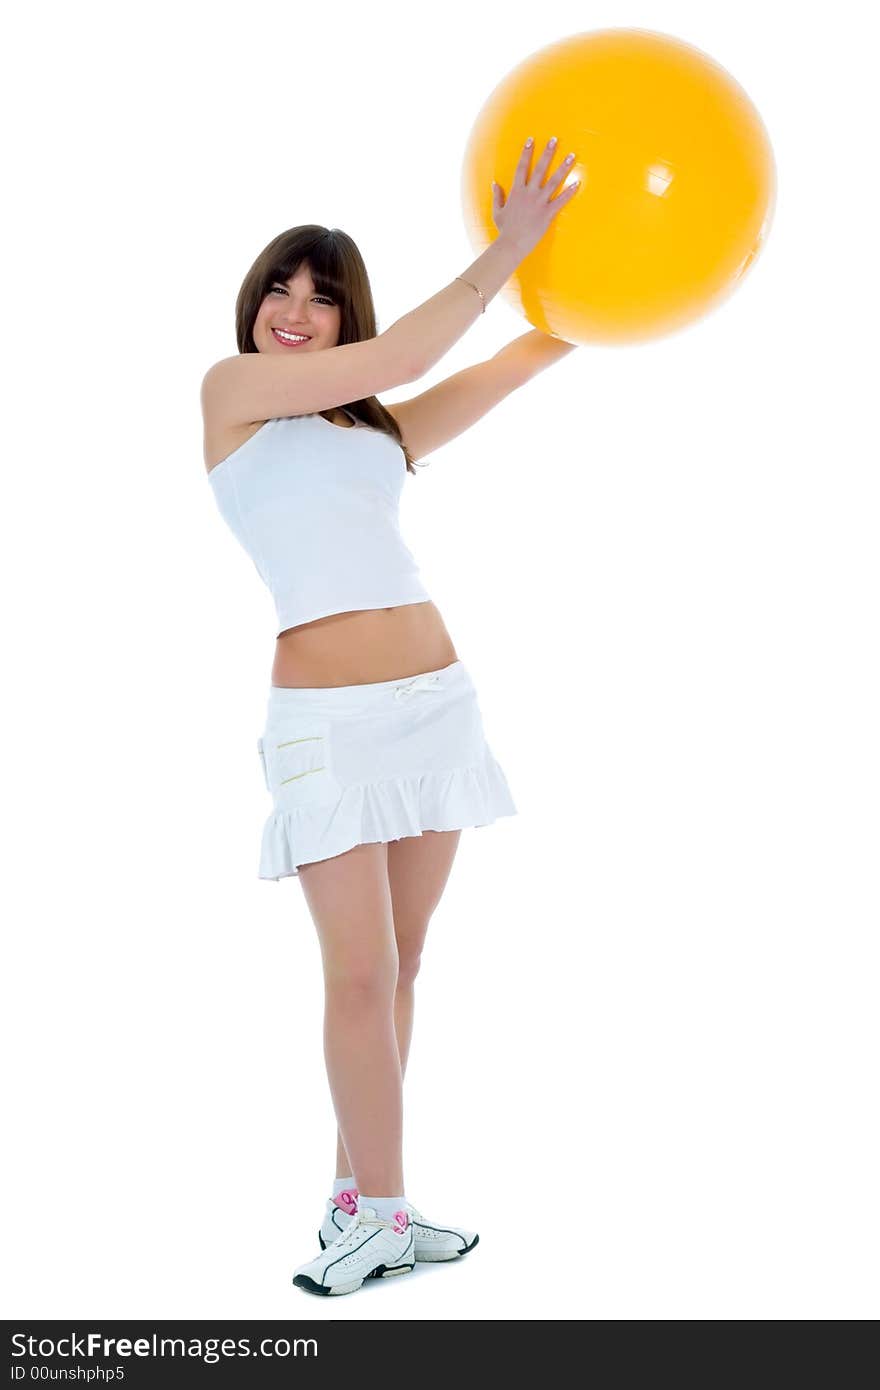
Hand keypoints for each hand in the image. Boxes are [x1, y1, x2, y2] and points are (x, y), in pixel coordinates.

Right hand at [492, 137, 578, 254]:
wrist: (511, 245)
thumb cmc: (504, 230)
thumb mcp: (497, 212)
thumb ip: (497, 196)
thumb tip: (494, 183)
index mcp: (516, 191)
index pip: (522, 167)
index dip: (526, 152)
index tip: (530, 140)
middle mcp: (528, 193)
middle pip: (540, 168)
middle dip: (547, 153)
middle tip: (554, 139)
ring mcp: (539, 202)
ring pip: (553, 181)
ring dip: (563, 167)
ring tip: (572, 155)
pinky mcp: (547, 213)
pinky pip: (561, 200)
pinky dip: (569, 192)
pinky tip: (577, 183)